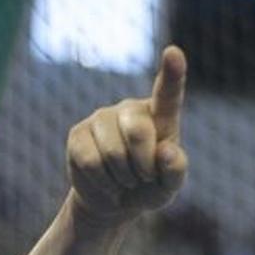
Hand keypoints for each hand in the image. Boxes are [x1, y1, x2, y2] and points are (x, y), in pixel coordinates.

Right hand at [65, 44, 187, 224]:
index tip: (174, 52)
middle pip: (138, 132)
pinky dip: (103, 182)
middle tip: (143, 176)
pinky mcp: (78, 134)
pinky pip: (91, 163)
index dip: (172, 73)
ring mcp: (101, 118)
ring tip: (124, 178)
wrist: (114, 202)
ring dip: (123, 177)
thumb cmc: (149, 188)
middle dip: (143, 166)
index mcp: (160, 116)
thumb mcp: (169, 186)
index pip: (168, 94)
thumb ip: (176, 170)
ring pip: (113, 153)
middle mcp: (130, 109)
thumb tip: (166, 151)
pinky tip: (105, 181)